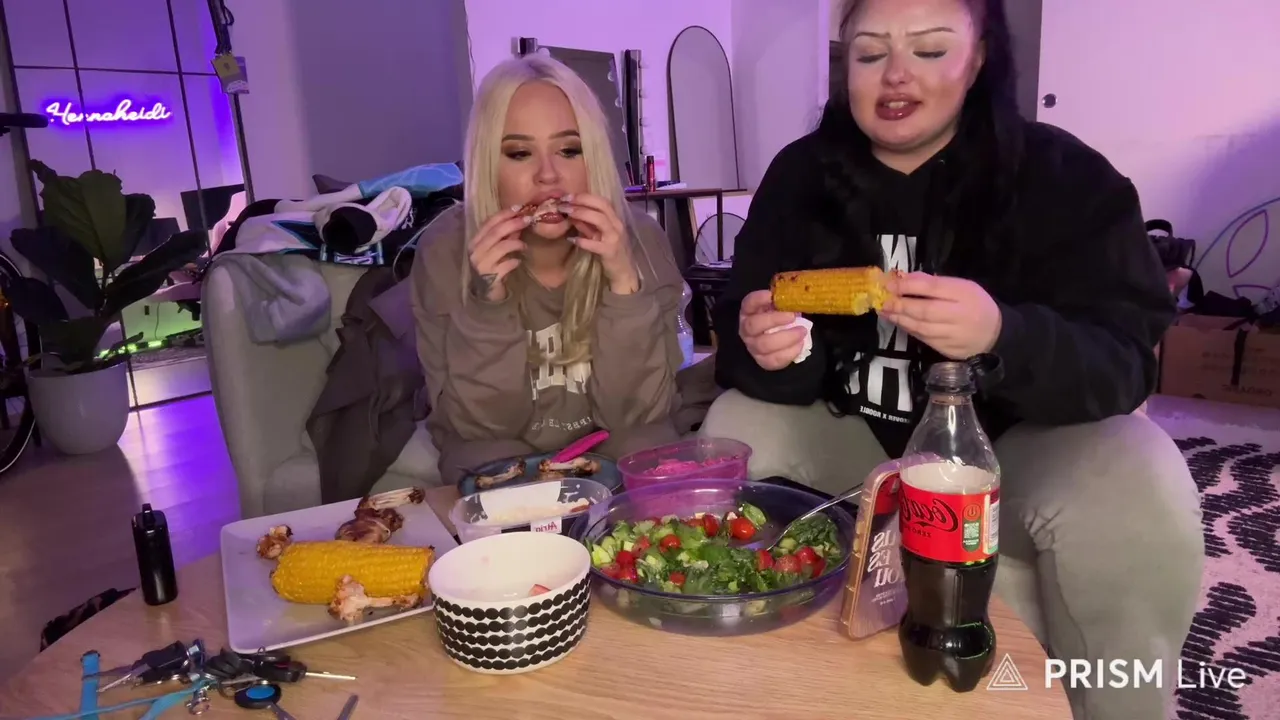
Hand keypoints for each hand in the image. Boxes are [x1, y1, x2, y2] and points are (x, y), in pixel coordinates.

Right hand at [468, 207, 531, 301]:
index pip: (488, 222)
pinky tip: (518, 262)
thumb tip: (519, 219)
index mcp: (475, 241)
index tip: (518, 208)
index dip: (504, 214)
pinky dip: (515, 261)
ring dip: (516, 243)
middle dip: (513, 223)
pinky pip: (507, 264)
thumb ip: (506, 235)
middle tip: (527, 219)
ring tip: (524, 246)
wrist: (486, 293)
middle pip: (496, 232)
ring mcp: (482, 264)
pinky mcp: (491, 277)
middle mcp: (476, 251)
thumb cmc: (492, 267)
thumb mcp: (497, 249)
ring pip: (502, 246)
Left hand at [561, 193, 638, 293]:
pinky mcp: (610, 251)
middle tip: (564, 202)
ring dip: (581, 214)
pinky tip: (572, 239)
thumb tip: (571, 213)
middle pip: (601, 206)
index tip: (567, 196)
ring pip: (600, 220)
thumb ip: (586, 225)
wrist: (622, 272)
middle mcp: (617, 225)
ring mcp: (615, 238)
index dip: (584, 196)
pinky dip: (583, 240)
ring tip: (566, 214)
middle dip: (581, 201)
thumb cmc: (609, 252)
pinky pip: (596, 244)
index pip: (601, 201)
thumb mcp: (597, 235)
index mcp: (614, 219)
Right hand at [738, 290, 806, 369]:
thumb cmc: (779, 318)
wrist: (777, 338)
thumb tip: (797, 297)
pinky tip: (800, 344)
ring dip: (786, 338)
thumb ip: (783, 301)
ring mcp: (753, 347)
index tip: (770, 295)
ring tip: (802, 331)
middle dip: (774, 320)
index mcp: (749, 312)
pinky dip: (789, 352)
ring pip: (764, 345)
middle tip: (793, 316)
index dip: (758, 299)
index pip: (748, 303)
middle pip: (753, 325)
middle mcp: (747, 330)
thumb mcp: (778, 306)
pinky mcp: (763, 361)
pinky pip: (773, 360)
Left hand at [881, 272, 1001, 359]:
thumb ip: (935, 283)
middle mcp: (960, 316)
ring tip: (884, 311)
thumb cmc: (975, 305)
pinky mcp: (947, 350)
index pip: (933, 288)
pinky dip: (909, 329)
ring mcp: (953, 336)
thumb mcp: (962, 287)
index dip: (909, 285)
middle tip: (882, 300)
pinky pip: (924, 339)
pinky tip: (898, 321)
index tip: (889, 283)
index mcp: (965, 294)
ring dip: (900, 319)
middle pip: (926, 310)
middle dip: (901, 305)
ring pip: (922, 328)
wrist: (995, 335)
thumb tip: (905, 278)